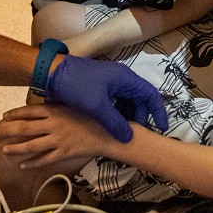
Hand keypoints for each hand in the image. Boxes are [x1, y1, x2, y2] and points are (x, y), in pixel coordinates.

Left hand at [0, 103, 112, 169]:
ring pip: (32, 145)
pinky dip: (32, 163)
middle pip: (26, 128)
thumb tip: (43, 103)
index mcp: (56, 111)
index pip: (29, 111)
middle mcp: (54, 124)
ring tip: (4, 150)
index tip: (4, 117)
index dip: (15, 114)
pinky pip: (45, 159)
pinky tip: (23, 165)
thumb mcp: (74, 105)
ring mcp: (58, 139)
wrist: (109, 132)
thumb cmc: (93, 116)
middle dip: (9, 131)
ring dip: (16, 148)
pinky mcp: (64, 152)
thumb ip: (57, 105)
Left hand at [45, 54, 167, 143]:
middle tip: (134, 134)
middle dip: (140, 117)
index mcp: (125, 79)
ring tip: (122, 133)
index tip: (161, 128)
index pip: (150, 94)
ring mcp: (110, 83)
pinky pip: (116, 102)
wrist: (51, 73)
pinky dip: (117, 115)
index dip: (158, 111)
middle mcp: (121, 79)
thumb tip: (128, 138)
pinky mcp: (100, 88)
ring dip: (127, 117)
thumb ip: (114, 123)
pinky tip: (110, 126)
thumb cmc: (75, 85)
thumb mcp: (96, 106)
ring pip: (127, 102)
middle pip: (139, 100)